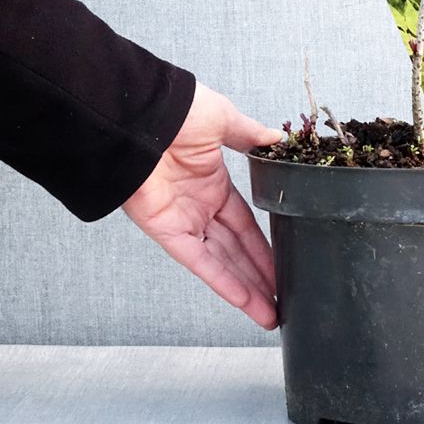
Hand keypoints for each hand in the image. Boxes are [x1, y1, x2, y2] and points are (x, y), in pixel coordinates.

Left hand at [122, 82, 282, 328]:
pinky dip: (222, 282)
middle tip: (284, 299)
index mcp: (213, 182)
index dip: (265, 245)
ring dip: (247, 290)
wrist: (138, 115)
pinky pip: (199, 262)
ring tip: (272, 314)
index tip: (285, 262)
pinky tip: (245, 301)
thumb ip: (249, 135)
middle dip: (260, 276)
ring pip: (222, 263)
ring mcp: (184, 221)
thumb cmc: (176, 110)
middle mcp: (199, 207)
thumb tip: (276, 139)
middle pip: (237, 250)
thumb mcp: (223, 119)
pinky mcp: (167, 231)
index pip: (246, 223)